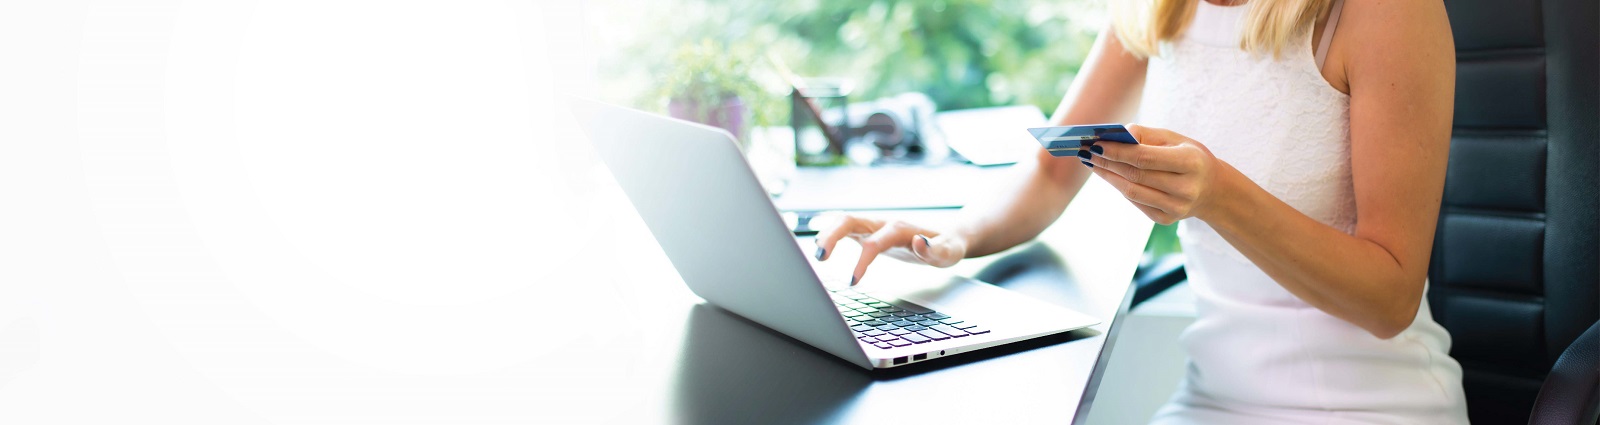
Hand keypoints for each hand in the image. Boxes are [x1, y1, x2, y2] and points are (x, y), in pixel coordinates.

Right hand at [813, 215, 967, 285]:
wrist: (947, 237)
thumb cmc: (948, 247)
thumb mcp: (948, 252)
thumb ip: (935, 250)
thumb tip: (917, 242)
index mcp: (900, 228)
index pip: (875, 241)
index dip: (862, 260)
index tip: (853, 281)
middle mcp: (883, 222)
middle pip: (850, 219)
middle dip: (832, 235)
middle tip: (819, 258)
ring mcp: (874, 226)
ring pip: (843, 221)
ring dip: (826, 234)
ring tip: (816, 255)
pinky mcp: (869, 232)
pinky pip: (845, 229)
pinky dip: (830, 235)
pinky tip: (821, 249)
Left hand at [1081, 124, 1226, 224]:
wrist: (1212, 190)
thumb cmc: (1189, 156)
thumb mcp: (1175, 139)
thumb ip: (1145, 135)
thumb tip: (1112, 136)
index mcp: (1191, 162)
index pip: (1144, 157)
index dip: (1117, 151)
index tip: (1095, 143)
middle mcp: (1186, 188)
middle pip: (1135, 175)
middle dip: (1107, 162)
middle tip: (1086, 152)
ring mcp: (1176, 208)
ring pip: (1131, 191)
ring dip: (1108, 176)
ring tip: (1092, 162)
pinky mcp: (1166, 219)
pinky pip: (1135, 201)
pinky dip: (1120, 186)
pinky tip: (1109, 175)